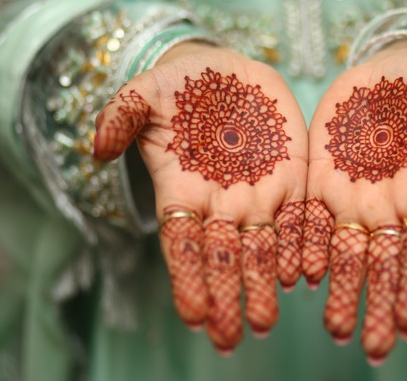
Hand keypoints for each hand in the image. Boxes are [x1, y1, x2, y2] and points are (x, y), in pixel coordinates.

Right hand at [93, 42, 307, 353]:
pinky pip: (300, 217)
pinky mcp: (292, 176)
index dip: (187, 279)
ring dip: (265, 284)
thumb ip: (122, 114)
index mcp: (183, 189)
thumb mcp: (146, 90)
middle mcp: (220, 202)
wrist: (226, 69)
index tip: (193, 317)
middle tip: (232, 336)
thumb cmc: (181, 85)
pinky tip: (307, 273)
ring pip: (263, 248)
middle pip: (223, 258)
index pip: (182, 244)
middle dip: (227, 297)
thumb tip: (98, 151)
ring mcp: (257, 193)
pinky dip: (303, 245)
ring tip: (265, 319)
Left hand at [304, 40, 406, 363]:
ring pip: (342, 251)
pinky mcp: (321, 177)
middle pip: (382, 263)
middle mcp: (388, 205)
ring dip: (339, 288)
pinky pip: (308, 218)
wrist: (392, 74)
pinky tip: (296, 275)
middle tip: (371, 346)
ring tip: (336, 325)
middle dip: (377, 303)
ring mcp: (352, 194)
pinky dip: (303, 246)